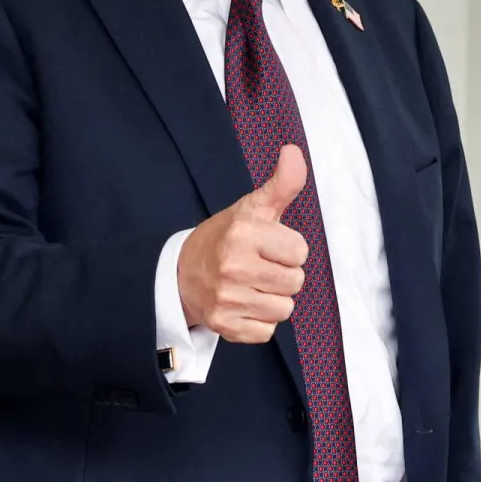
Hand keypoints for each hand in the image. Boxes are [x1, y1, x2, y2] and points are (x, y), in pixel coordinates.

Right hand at [176, 144, 310, 342]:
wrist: (180, 273)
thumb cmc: (226, 237)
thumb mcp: (252, 207)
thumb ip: (281, 184)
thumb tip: (294, 151)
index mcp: (243, 233)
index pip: (300, 252)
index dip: (289, 249)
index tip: (268, 246)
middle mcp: (233, 266)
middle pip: (295, 282)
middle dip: (283, 275)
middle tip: (260, 266)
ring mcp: (226, 298)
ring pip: (284, 309)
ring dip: (273, 299)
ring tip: (252, 285)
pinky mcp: (224, 326)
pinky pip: (267, 330)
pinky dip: (259, 321)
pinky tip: (243, 304)